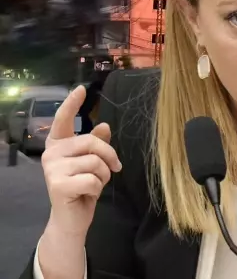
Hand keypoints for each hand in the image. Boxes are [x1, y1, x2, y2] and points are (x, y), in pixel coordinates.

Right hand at [42, 85, 121, 237]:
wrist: (71, 219)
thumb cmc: (83, 187)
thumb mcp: (93, 163)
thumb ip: (97, 144)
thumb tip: (104, 125)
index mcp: (58, 144)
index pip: (63, 119)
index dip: (72, 104)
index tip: (81, 89)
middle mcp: (51, 153)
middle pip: (92, 142)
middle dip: (109, 157)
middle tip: (113, 170)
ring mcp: (52, 169)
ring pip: (95, 162)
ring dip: (104, 176)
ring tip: (94, 184)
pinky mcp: (58, 185)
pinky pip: (93, 179)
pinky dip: (98, 188)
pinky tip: (88, 194)